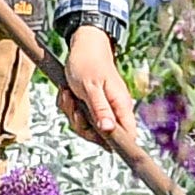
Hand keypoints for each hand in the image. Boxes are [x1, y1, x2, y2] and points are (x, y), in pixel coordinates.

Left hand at [59, 24, 153, 171]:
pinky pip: (77, 117)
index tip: (108, 149)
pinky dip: (68, 107)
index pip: (128, 134)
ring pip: (85, 127)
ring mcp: (101, 108)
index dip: (120, 146)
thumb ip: (100, 109)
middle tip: (74, 107)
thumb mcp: (91, 87)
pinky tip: (66, 93)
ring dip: (71, 114)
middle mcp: (113, 110)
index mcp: (120, 105)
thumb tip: (108, 130)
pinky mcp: (90, 106)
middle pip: (101, 136)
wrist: (83, 46)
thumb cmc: (88, 63)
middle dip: (81, 126)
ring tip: (68, 94)